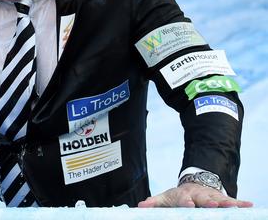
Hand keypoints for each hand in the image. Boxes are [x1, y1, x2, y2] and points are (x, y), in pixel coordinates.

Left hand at [138, 182, 252, 207]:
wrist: (192, 184)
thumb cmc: (177, 196)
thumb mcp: (164, 198)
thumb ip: (154, 203)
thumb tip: (140, 206)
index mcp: (184, 195)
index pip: (184, 198)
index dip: (186, 201)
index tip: (188, 204)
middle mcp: (199, 195)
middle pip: (204, 199)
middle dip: (208, 202)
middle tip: (212, 205)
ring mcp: (211, 197)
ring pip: (219, 200)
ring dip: (226, 203)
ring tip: (234, 207)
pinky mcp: (222, 199)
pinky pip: (232, 201)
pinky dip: (240, 203)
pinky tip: (249, 205)